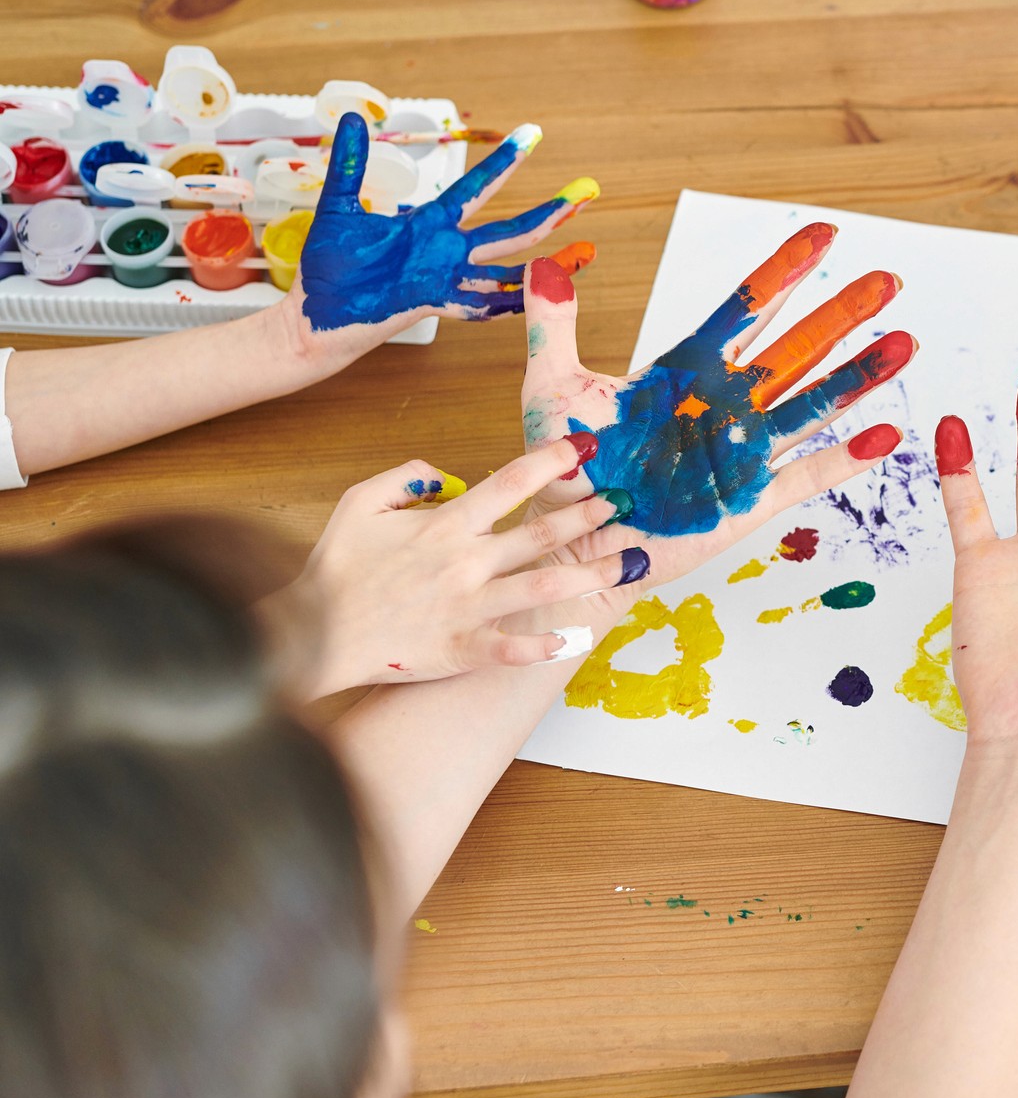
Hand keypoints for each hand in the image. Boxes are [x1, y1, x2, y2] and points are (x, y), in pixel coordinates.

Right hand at [266, 436, 649, 695]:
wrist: (309, 634)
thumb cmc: (334, 569)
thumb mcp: (358, 503)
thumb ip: (405, 477)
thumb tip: (448, 474)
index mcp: (444, 525)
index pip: (509, 483)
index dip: (551, 461)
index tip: (585, 448)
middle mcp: (464, 563)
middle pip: (541, 535)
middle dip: (588, 517)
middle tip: (621, 505)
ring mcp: (466, 608)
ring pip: (542, 588)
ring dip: (590, 575)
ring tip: (627, 563)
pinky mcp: (461, 649)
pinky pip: (512, 648)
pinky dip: (546, 645)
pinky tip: (576, 636)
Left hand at [290, 112, 597, 346]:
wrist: (312, 315)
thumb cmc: (329, 267)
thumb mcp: (340, 206)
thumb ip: (352, 165)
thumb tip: (350, 115)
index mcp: (430, 224)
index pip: (478, 187)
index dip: (506, 160)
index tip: (532, 134)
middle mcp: (446, 251)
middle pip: (511, 229)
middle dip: (551, 212)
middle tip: (587, 191)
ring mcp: (443, 278)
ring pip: (508, 269)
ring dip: (547, 260)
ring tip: (586, 251)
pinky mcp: (431, 303)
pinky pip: (480, 304)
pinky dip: (510, 302)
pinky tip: (538, 297)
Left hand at [518, 224, 913, 613]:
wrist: (565, 545)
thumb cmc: (562, 471)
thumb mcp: (553, 389)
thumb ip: (556, 326)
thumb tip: (546, 261)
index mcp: (687, 371)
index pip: (746, 309)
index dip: (785, 272)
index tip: (823, 234)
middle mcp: (726, 405)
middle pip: (797, 348)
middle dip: (842, 314)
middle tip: (886, 279)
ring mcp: (743, 453)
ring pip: (814, 404)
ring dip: (859, 376)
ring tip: (905, 344)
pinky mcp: (748, 502)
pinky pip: (806, 475)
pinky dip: (845, 458)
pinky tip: (885, 436)